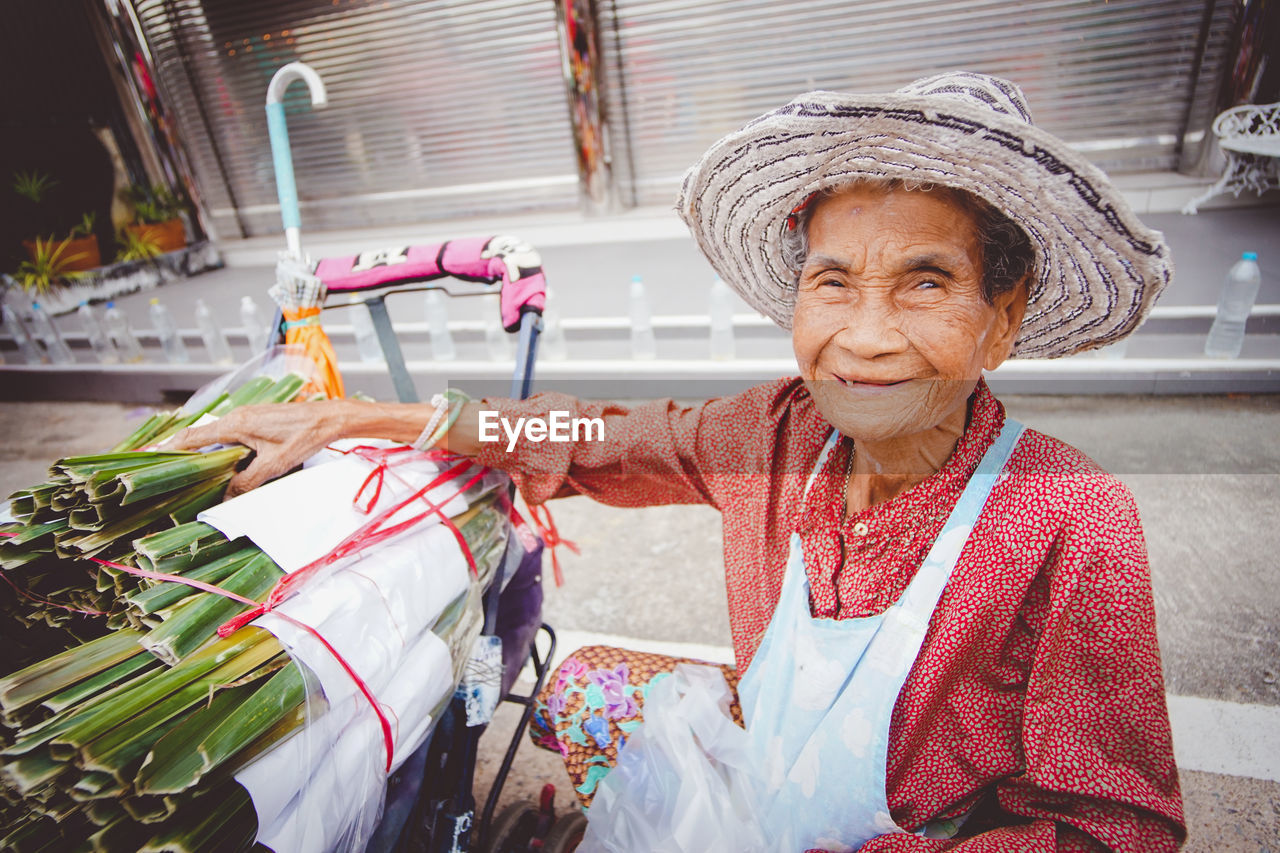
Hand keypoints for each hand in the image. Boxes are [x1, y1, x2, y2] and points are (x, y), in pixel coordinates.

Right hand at [169, 400, 349, 496]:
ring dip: (202, 450)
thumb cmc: (304, 437)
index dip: (170, 447)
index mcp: (236, 424)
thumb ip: (246, 481)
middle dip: (181, 451)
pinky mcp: (257, 419)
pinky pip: (229, 433)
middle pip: (200, 435)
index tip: (148, 456)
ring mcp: (247, 416)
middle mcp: (237, 416)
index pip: (193, 437)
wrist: (329, 418)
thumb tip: (224, 498)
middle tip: (162, 466)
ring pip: (215, 435)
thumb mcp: (274, 465)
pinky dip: (219, 446)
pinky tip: (219, 461)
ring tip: (186, 468)